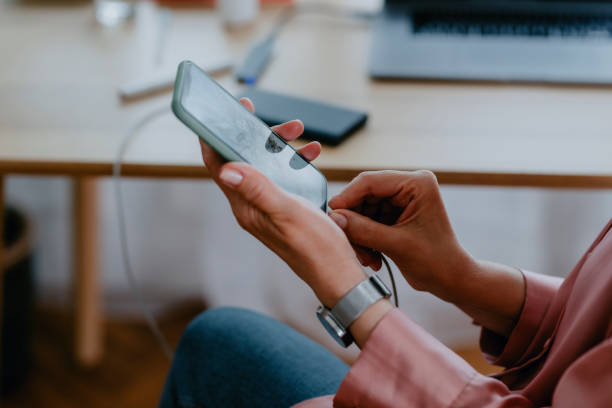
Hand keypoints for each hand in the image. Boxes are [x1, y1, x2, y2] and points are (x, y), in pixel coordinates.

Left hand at [200, 98, 366, 307]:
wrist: (338, 273)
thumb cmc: (315, 248)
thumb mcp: (286, 213)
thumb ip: (257, 189)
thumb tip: (226, 168)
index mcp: (245, 207)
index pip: (219, 166)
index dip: (217, 136)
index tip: (228, 111)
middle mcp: (252, 204)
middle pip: (244, 159)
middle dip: (259, 135)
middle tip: (279, 121)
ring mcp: (269, 205)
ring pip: (266, 165)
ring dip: (281, 146)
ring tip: (301, 133)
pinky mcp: (286, 206)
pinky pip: (284, 176)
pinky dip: (295, 161)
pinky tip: (312, 155)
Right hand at [328, 170, 524, 335]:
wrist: (451, 280)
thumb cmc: (436, 261)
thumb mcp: (397, 245)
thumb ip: (364, 230)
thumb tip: (335, 218)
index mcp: (416, 184)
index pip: (370, 182)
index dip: (347, 197)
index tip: (331, 215)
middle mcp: (408, 186)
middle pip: (364, 196)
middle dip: (354, 222)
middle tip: (348, 243)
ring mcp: (401, 200)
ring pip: (363, 210)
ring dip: (359, 235)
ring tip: (366, 258)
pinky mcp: (395, 215)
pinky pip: (368, 221)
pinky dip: (365, 239)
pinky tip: (372, 258)